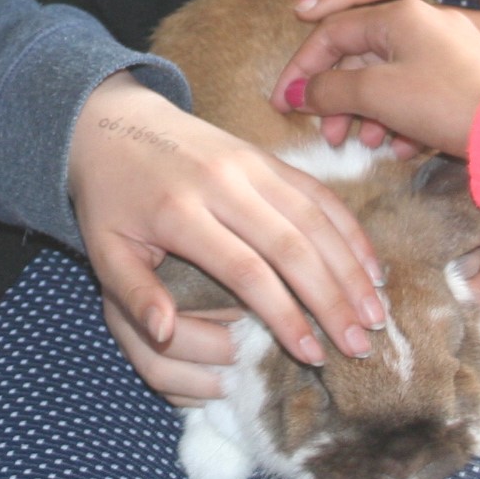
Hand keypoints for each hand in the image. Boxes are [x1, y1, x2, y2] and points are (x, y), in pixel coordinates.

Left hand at [68, 71, 386, 400]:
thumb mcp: (102, 248)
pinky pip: (320, 192)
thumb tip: (166, 334)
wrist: (116, 123)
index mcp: (180, 213)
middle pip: (294, 246)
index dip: (286, 316)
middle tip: (362, 342)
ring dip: (352, 267)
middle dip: (333, 299)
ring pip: (316, 218)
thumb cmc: (111, 197)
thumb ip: (132, 292)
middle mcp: (225, 184)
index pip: (247, 272)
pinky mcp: (270, 158)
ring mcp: (253, 166)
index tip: (312, 355)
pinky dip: (350, 229)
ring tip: (377, 310)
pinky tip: (371, 263)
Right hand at [271, 0, 479, 157]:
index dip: (303, 69)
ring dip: (369, 115)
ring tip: (369, 144)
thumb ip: (332, 90)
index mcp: (400, 12)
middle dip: (338, 100)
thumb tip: (299, 93)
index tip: (284, 103)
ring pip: (388, 80)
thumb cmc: (449, 102)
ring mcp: (445, 51)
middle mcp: (423, 23)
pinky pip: (416, 94)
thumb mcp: (378, 93)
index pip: (333, 32)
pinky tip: (404, 148)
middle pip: (360, 58)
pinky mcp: (461, 79)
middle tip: (328, 135)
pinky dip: (401, 119)